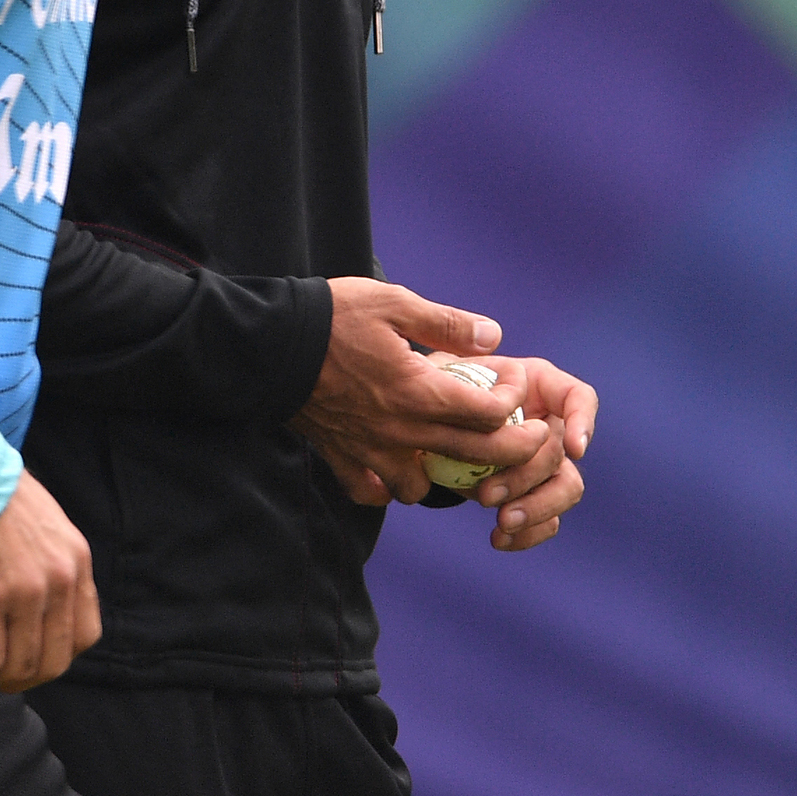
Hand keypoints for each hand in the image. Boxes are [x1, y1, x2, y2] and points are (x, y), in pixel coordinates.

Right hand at [0, 469, 100, 690]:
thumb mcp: (46, 525)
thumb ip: (53, 565)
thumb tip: (40, 610)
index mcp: (77, 562)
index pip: (84, 636)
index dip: (55, 659)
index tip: (27, 659)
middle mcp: (59, 580)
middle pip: (54, 662)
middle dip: (22, 680)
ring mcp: (27, 591)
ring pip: (20, 667)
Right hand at [291, 278, 545, 505]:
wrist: (267, 345)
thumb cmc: (333, 317)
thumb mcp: (394, 302)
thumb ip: (447, 324)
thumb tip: (493, 337)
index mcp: (419, 392)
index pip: (489, 415)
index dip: (513, 403)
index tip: (515, 387)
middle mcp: (401, 431)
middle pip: (473, 458)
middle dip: (513, 452)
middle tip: (529, 440)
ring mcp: (370, 450)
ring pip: (422, 489)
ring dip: (442, 477)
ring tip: (448, 454)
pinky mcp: (341, 457)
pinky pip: (371, 493)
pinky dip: (386, 489)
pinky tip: (394, 471)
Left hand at [456, 354, 595, 551]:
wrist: (431, 426)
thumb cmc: (440, 390)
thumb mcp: (440, 371)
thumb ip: (450, 365)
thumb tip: (464, 366)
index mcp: (534, 385)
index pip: (578, 396)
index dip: (582, 421)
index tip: (574, 448)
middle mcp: (548, 423)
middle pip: (559, 451)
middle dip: (526, 476)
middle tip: (486, 495)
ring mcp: (545, 463)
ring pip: (567, 488)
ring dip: (536, 508)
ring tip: (501, 521)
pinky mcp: (533, 495)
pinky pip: (548, 520)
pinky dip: (528, 534)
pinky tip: (499, 539)